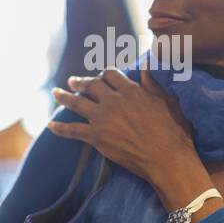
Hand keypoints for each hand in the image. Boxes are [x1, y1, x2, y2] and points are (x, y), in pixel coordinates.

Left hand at [46, 65, 198, 186]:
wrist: (167, 158)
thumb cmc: (173, 131)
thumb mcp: (167, 101)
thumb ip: (152, 83)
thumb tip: (146, 64)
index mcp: (131, 90)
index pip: (110, 74)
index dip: (103, 73)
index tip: (100, 75)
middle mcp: (113, 101)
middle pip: (91, 85)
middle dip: (81, 82)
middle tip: (73, 81)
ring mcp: (103, 118)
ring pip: (77, 103)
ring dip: (64, 97)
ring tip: (56, 93)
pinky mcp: (96, 137)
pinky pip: (72, 130)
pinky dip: (59, 128)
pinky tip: (50, 126)